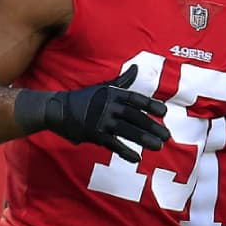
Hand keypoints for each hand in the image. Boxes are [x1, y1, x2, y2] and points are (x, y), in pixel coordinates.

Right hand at [14, 65, 170, 162]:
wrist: (57, 110)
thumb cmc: (85, 98)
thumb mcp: (104, 88)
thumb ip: (123, 81)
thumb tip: (136, 68)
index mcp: (113, 94)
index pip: (135, 99)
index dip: (150, 105)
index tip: (164, 112)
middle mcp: (108, 106)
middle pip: (134, 116)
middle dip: (152, 126)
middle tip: (168, 135)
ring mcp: (100, 120)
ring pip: (126, 131)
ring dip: (144, 139)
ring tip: (158, 146)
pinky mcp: (93, 134)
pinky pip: (112, 144)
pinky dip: (125, 151)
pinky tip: (137, 158)